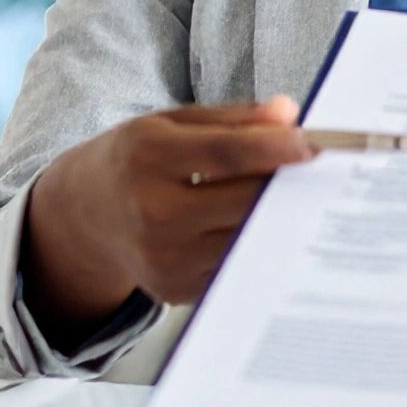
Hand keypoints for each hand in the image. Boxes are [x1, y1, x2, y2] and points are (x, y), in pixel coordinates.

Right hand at [21, 98, 316, 336]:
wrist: (83, 215)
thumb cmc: (136, 160)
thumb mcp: (171, 124)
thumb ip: (232, 119)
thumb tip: (290, 114)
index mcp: (147, 156)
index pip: (224, 154)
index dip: (274, 148)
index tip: (314, 143)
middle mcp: (151, 211)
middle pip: (242, 201)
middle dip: (286, 186)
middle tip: (322, 172)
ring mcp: (163, 258)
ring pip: (244, 239)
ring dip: (278, 219)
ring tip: (303, 199)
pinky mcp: (175, 291)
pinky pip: (232, 266)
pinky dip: (255, 247)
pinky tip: (270, 229)